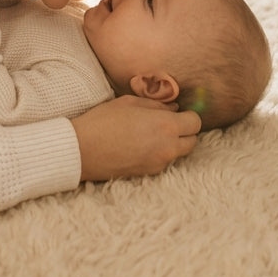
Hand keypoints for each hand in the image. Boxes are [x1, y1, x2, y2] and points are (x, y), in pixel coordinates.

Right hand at [71, 95, 200, 181]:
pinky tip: (141, 146)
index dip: (188, 116)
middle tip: (166, 123)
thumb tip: (174, 108)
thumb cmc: (104, 120)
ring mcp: (158, 164)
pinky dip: (159, 154)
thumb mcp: (130, 102)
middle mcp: (167, 148)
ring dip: (172, 144)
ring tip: (150, 134)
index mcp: (166, 126)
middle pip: (192, 141)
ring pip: (178, 153)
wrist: (82, 150)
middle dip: (184, 131)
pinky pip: (163, 162)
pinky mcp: (148, 174)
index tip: (177, 113)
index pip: (195, 123)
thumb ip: (157, 105)